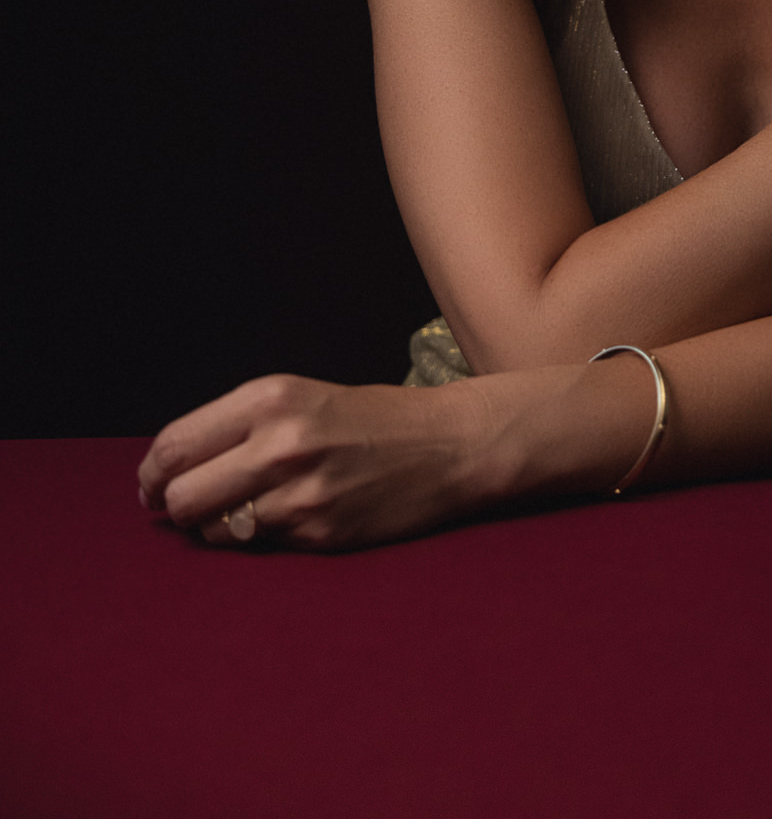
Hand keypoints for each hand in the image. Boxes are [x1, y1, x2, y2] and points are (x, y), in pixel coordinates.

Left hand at [138, 373, 503, 550]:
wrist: (448, 445)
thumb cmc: (371, 420)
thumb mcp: (300, 398)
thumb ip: (238, 426)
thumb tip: (167, 471)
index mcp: (270, 397)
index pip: (174, 446)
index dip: (150, 473)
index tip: (150, 485)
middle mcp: (279, 442)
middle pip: (179, 496)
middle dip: (173, 506)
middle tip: (185, 507)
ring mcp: (299, 493)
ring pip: (212, 529)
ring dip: (215, 526)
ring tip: (242, 511)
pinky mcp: (318, 534)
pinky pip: (257, 547)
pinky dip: (260, 538)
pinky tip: (288, 518)